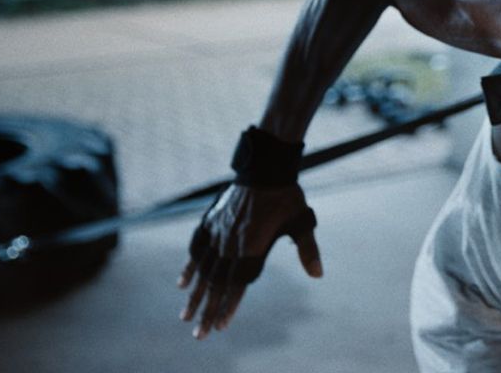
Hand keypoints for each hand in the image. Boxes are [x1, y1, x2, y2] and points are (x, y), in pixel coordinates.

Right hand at [178, 183, 321, 339]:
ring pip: (203, 270)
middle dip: (207, 310)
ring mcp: (218, 233)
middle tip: (198, 334)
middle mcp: (231, 244)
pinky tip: (182, 283)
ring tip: (185, 316)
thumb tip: (318, 274)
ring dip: (194, 295)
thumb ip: (308, 249)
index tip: (220, 326)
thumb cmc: (287, 196)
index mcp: (252, 246)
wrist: (265, 166)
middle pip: (216, 284)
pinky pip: (196, 248)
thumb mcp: (302, 222)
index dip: (229, 306)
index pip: (238, 284)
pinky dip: (189, 267)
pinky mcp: (211, 222)